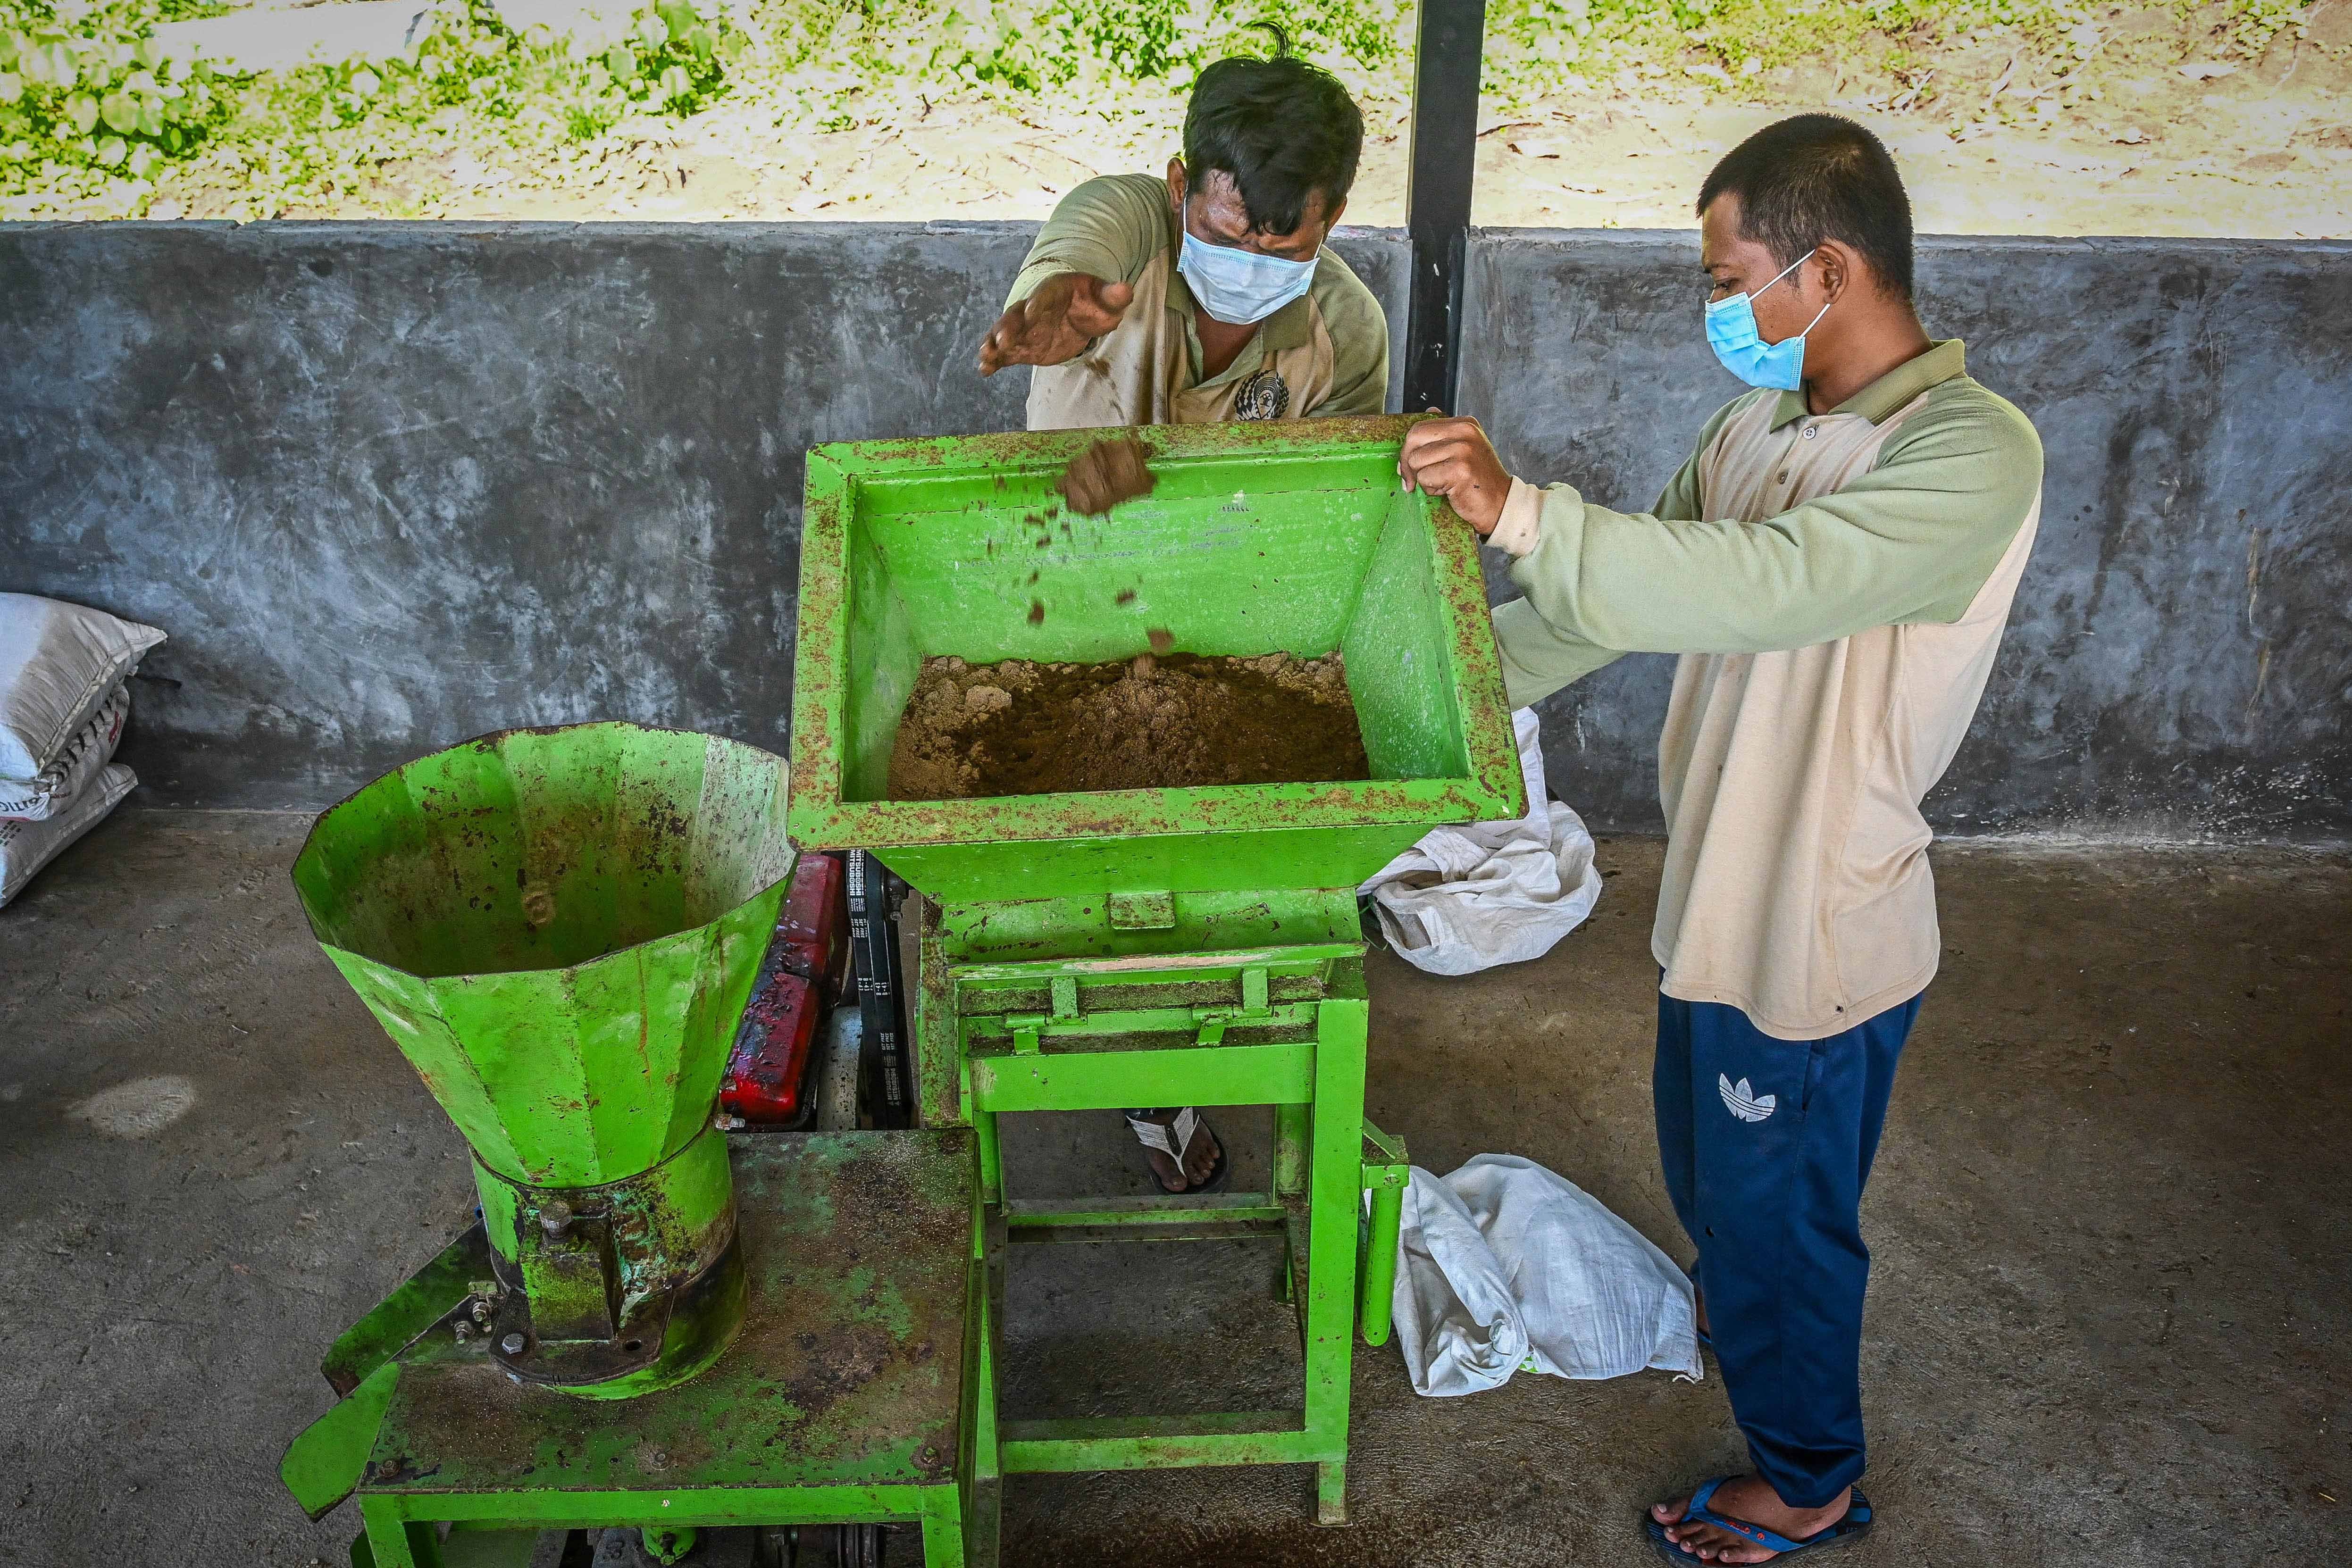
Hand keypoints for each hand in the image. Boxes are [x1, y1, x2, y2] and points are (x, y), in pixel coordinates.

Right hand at [977, 273, 1135, 375]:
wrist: (1078, 313)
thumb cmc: (1092, 302)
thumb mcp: (1106, 298)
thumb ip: (1113, 295)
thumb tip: (1126, 290)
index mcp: (1053, 292)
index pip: (1044, 296)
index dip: (1038, 303)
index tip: (1031, 312)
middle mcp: (1033, 308)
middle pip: (1017, 315)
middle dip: (1008, 327)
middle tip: (1000, 339)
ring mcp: (1026, 328)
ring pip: (1006, 333)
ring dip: (994, 343)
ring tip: (984, 355)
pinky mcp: (1023, 346)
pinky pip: (1006, 352)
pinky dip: (995, 360)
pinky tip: (984, 370)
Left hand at [1398, 412, 1510, 534]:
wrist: (1501, 504)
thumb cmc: (1479, 480)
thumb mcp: (1465, 449)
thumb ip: (1446, 433)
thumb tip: (1428, 412)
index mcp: (1465, 423)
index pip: (1419, 427)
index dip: (1408, 450)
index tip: (1409, 467)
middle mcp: (1465, 431)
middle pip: (1413, 439)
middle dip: (1407, 463)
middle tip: (1413, 481)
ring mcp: (1463, 449)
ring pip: (1416, 460)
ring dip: (1423, 479)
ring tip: (1444, 484)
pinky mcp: (1459, 469)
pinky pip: (1425, 478)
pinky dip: (1431, 490)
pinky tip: (1449, 491)